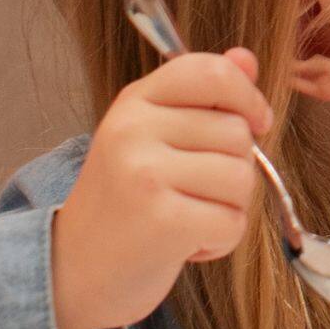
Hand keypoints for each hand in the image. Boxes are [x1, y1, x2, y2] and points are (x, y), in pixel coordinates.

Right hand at [50, 49, 271, 328]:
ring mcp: (144, 174)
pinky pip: (232, 222)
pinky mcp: (161, 220)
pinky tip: (186, 244)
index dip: (246, 97)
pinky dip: (221, 241)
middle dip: (233, 169)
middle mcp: (133, 130)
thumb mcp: (156, 137)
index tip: (255, 122)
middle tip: (191, 192)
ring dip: (228, 208)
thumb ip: (204, 97)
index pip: (210, 72)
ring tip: (186, 216)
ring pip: (242, 179)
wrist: (74, 270)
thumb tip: (246, 58)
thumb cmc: (128, 202)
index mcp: (134, 101)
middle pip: (238, 134)